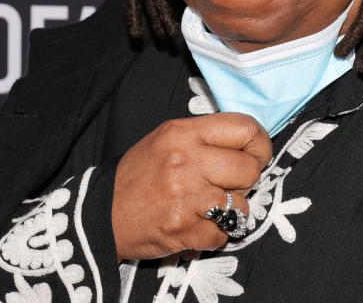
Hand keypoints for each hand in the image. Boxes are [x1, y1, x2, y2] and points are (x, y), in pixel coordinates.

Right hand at [112, 113, 272, 260]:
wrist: (103, 213)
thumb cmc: (140, 175)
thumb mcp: (167, 139)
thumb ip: (206, 137)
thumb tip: (250, 142)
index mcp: (182, 133)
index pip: (244, 129)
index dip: (259, 143)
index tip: (256, 153)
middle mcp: (185, 162)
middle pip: (249, 168)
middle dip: (245, 179)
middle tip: (228, 183)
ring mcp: (186, 197)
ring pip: (242, 205)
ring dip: (231, 210)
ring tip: (208, 205)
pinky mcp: (184, 230)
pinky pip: (224, 234)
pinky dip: (215, 233)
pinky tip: (196, 223)